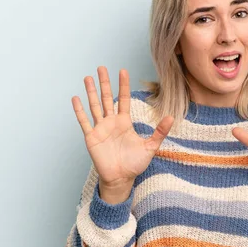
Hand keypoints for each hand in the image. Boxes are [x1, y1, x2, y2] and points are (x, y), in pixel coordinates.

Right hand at [72, 66, 173, 187]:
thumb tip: (171, 117)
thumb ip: (160, 132)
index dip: (123, 85)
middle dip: (105, 83)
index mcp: (125, 122)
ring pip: (94, 106)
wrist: (120, 179)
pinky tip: (75, 98)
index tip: (122, 70)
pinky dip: (79, 110)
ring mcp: (100, 129)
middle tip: (101, 67)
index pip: (124, 99)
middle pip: (107, 98)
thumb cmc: (134, 164)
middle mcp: (111, 122)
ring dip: (91, 92)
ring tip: (88, 77)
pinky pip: (84, 121)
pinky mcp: (91, 137)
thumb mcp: (150, 147)